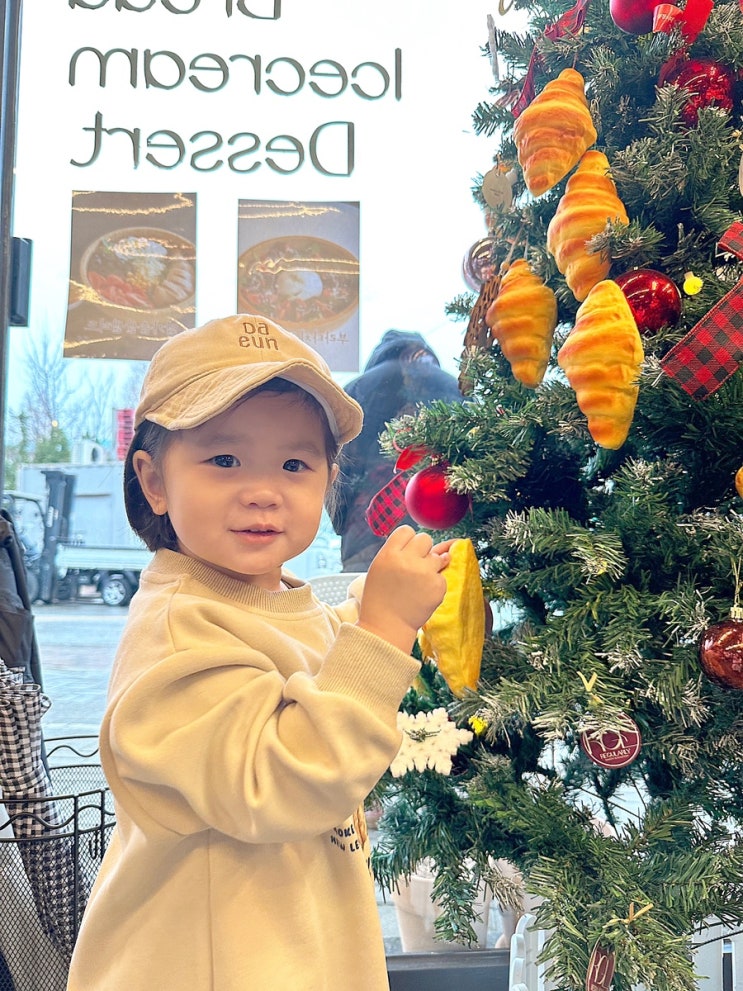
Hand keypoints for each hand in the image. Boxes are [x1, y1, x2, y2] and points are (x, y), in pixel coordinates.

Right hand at [357, 526, 454, 653]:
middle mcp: (407, 560)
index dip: (408, 541)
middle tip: (414, 566)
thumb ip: (398, 551)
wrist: (387, 626)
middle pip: (425, 538)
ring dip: (431, 565)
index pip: (407, 530)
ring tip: (419, 581)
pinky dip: (435, 583)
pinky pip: (442, 575)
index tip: (406, 552)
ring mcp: (424, 573)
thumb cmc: (381, 596)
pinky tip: (423, 593)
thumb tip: (424, 539)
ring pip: (437, 556)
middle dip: (422, 550)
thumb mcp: (380, 568)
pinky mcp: (437, 586)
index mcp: (389, 554)